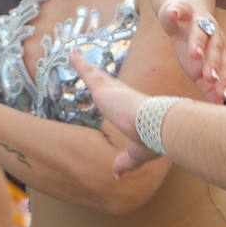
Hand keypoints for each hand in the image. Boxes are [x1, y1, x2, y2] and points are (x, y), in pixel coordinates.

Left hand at [71, 52, 161, 175]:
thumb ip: (124, 162)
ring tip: (74, 54)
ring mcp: (112, 89)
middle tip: (88, 68)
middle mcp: (122, 95)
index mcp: (130, 109)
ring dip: (85, 65)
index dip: (113, 95)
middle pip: (106, 82)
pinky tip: (71, 52)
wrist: (155, 127)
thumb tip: (117, 174)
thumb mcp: (134, 154)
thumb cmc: (150, 140)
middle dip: (97, 75)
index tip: (108, 90)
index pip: (119, 99)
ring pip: (95, 74)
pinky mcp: (102, 87)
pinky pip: (87, 71)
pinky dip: (78, 62)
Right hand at [156, 0, 225, 103]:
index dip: (224, 79)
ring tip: (194, 53)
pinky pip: (179, 9)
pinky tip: (173, 14)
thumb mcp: (199, 64)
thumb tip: (217, 105)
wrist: (185, 9)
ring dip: (198, 41)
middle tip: (210, 77)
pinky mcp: (181, 8)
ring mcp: (197, 19)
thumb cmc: (193, 43)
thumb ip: (208, 84)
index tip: (223, 96)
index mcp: (218, 49)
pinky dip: (176, 12)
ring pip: (199, 30)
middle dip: (213, 62)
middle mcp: (212, 33)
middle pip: (215, 48)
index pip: (224, 65)